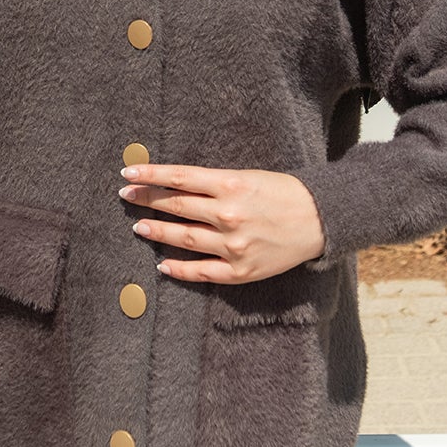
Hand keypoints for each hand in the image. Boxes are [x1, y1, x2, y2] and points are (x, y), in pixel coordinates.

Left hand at [119, 164, 326, 282]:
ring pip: (184, 239)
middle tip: (127, 196)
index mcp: (231, 185)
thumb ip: (213, 183)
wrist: (320, 220)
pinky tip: (162, 265)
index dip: (150, 175)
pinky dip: (179, 270)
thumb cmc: (282, 192)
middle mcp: (229, 214)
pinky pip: (202, 272)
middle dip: (147, 200)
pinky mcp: (241, 271)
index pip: (179, 178)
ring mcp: (234, 246)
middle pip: (176, 207)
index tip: (128, 173)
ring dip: (157, 232)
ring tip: (139, 226)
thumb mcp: (247, 176)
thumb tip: (175, 184)